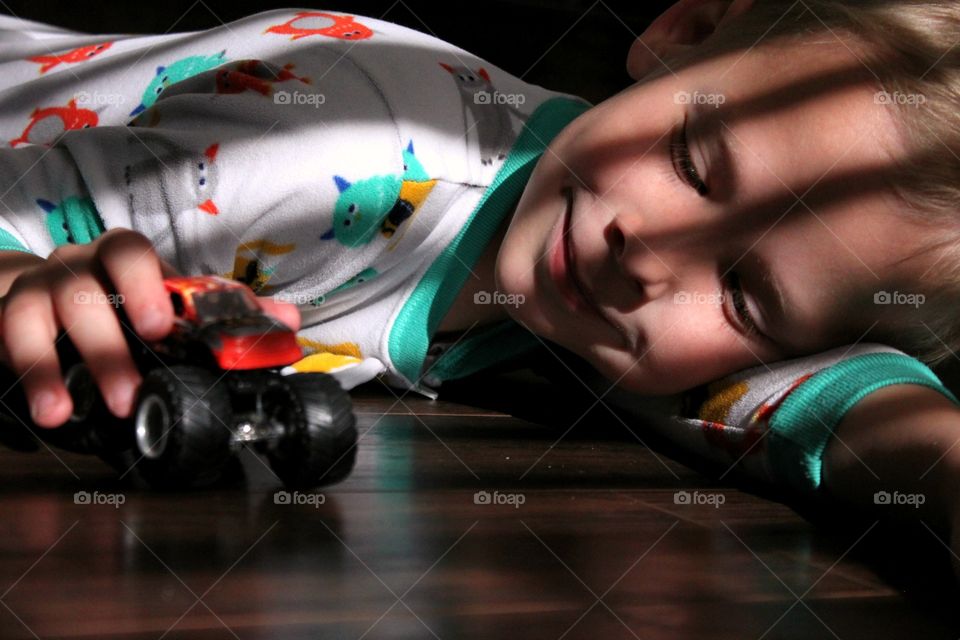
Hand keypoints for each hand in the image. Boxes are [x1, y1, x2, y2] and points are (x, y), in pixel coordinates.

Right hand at [0, 229, 299, 427]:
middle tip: (128, 390)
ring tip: (74, 412)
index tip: (162, 326)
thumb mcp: (164, 302)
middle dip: (106, 344)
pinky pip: (7, 337)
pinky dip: (27, 374)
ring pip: (40, 314)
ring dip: (58, 365)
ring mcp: (37, 290)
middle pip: (85, 290)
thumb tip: (286, 319)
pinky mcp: (6, 316)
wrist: (31, 295)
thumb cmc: (112, 300)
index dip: (147, 285)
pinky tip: (47, 409)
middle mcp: (76, 267)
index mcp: (121, 260)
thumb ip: (221, 310)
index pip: (132, 254)